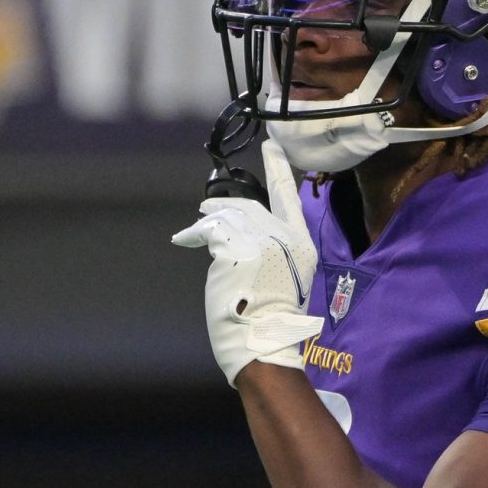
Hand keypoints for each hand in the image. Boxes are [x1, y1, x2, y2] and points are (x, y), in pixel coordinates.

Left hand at [172, 142, 323, 385]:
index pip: (290, 198)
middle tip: (210, 201)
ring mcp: (260, 240)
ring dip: (209, 217)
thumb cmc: (271, 323)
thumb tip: (249, 241)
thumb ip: (274, 254)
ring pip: (228, 216)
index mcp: (302, 246)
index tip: (272, 147)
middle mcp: (284, 237)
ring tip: (198, 220)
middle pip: (253, 206)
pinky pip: (209, 230)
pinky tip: (185, 238)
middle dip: (227, 202)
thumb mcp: (287, 281)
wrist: (262, 340)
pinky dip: (194, 233)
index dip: (279, 170)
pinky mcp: (235, 247)